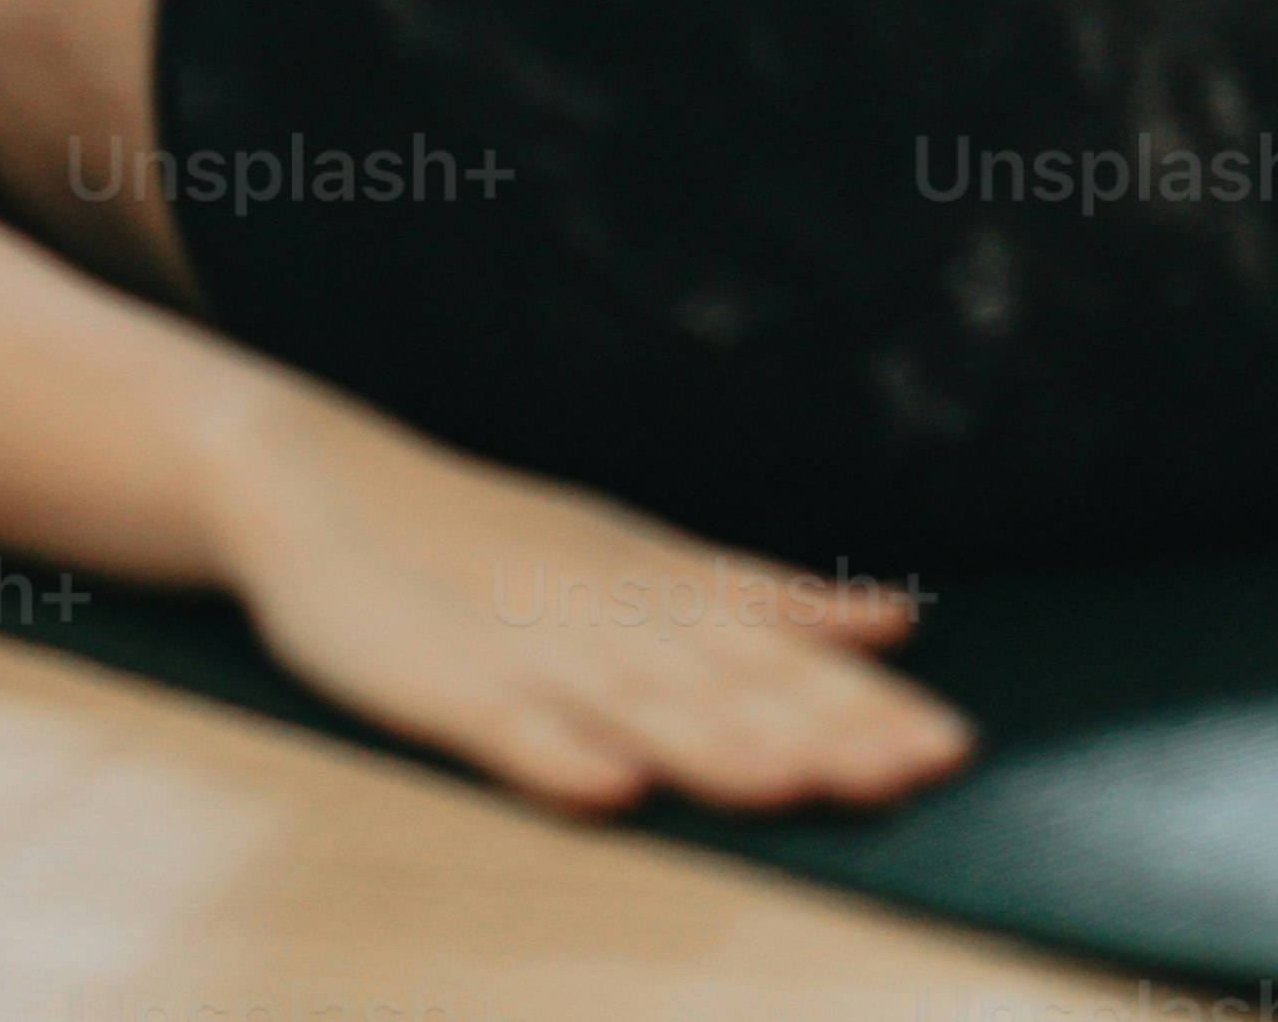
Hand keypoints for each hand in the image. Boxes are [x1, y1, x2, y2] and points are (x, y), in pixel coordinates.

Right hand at [193, 372, 972, 817]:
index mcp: (661, 592)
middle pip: (730, 682)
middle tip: (914, 765)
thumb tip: (895, 616)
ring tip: (794, 782)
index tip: (953, 747)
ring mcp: (525, 650)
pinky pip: (505, 730)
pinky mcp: (442, 685)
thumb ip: (765, 597)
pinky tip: (609, 790)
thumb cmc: (501, 546)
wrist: (324, 486)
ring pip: (636, 706)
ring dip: (717, 746)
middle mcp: (610, 616)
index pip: (780, 655)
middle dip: (824, 727)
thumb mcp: (644, 561)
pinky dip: (558, 757)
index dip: (864, 702)